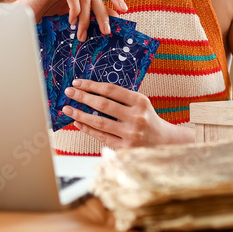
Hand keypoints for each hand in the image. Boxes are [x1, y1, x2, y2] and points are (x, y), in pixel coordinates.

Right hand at [16, 0, 127, 39]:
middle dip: (103, 14)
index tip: (124, 11)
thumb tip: (111, 17)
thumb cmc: (43, 18)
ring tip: (81, 34)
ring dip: (86, 18)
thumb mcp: (71, 15)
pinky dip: (75, 10)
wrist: (20, 18)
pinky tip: (70, 22)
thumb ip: (88, 13)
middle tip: (105, 32)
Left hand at [59, 79, 193, 147]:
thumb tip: (89, 92)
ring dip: (80, 115)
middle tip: (68, 92)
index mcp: (140, 102)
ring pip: (99, 122)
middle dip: (82, 97)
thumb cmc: (147, 118)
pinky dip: (87, 129)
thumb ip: (120, 98)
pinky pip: (101, 137)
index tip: (77, 83)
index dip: (91, 85)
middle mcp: (137, 118)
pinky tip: (77, 123)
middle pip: (103, 105)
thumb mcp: (140, 103)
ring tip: (67, 109)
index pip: (111, 90)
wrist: (165, 142)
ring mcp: (131, 134)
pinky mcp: (125, 148)